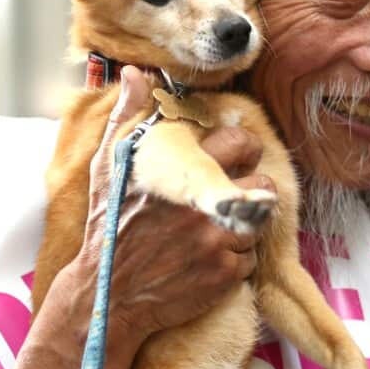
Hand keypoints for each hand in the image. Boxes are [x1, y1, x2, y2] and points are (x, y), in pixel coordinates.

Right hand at [65, 65, 269, 342]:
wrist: (106, 296)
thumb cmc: (109, 224)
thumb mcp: (110, 165)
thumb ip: (128, 116)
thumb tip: (137, 72)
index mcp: (180, 172)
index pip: (240, 142)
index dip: (240, 147)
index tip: (231, 154)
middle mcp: (202, 205)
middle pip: (263, 181)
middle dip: (251, 184)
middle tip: (232, 192)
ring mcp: (216, 241)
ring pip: (261, 220)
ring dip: (245, 223)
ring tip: (217, 226)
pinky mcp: (225, 274)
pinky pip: (251, 257)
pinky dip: (235, 258)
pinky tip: (208, 258)